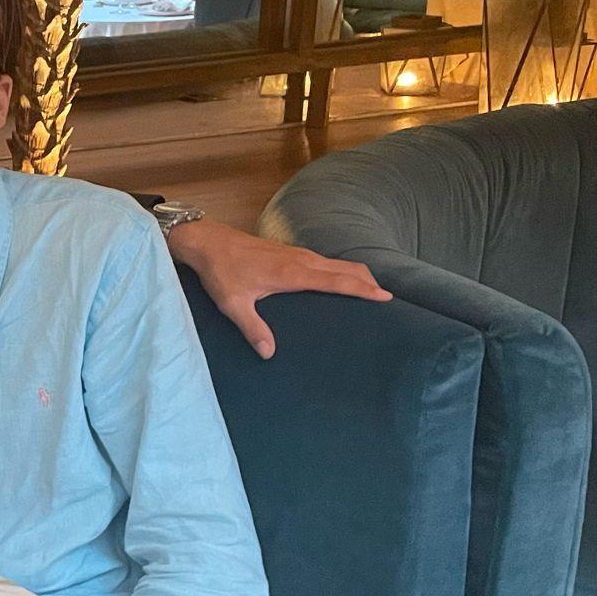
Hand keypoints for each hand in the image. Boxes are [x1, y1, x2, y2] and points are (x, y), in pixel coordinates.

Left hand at [167, 219, 390, 358]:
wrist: (208, 242)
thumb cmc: (221, 272)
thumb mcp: (233, 304)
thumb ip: (252, 328)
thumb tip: (269, 353)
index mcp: (293, 273)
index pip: (338, 281)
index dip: (364, 289)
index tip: (386, 297)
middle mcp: (301, 260)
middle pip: (346, 269)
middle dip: (369, 281)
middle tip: (388, 298)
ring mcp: (297, 253)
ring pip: (336, 262)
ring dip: (356, 274)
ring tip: (373, 290)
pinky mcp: (290, 252)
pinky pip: (324, 260)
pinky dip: (340, 269)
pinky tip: (340, 280)